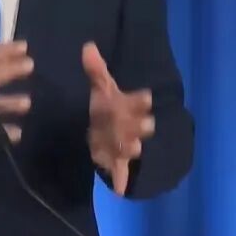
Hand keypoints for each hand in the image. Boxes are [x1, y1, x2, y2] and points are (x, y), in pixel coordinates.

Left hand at [83, 42, 154, 194]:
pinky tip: (119, 189)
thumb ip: (95, 69)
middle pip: (137, 125)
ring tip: (134, 149)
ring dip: (131, 147)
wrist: (109, 130)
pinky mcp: (116, 160)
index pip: (138, 101)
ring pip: (129, 146)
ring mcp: (123, 143)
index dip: (141, 100)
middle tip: (147, 124)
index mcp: (127, 105)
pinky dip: (120, 179)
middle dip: (140, 125)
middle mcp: (129, 125)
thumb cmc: (106, 106)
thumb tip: (87, 46)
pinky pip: (120, 170)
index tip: (147, 97)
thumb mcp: (101, 87)